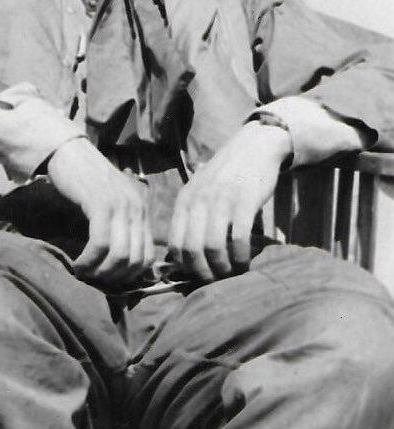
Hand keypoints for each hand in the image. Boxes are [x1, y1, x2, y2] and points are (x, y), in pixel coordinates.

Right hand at [47, 138, 153, 286]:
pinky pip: (100, 243)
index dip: (128, 276)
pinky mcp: (101, 203)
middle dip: (114, 278)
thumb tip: (117, 264)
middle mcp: (136, 208)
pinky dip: (89, 260)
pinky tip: (78, 263)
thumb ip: (118, 227)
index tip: (107, 279)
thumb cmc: (84, 180)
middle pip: (136, 260)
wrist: (68, 151)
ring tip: (84, 272)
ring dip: (100, 272)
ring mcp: (120, 205)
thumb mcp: (109, 204)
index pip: (148, 257)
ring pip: (120, 255)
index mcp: (141, 210)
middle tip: (93, 279)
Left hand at [168, 121, 291, 281]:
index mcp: (185, 201)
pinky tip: (245, 261)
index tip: (199, 275)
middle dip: (204, 272)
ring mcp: (221, 201)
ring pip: (213, 247)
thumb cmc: (227, 176)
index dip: (186, 266)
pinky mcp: (245, 201)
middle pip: (192, 250)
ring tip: (232, 273)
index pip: (175, 244)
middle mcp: (199, 201)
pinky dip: (241, 256)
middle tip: (216, 280)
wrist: (254, 148)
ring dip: (223, 267)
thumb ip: (191, 217)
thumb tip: (184, 255)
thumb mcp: (200, 192)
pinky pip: (239, 238)